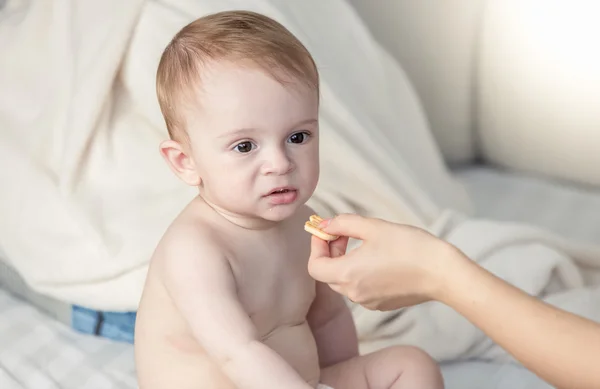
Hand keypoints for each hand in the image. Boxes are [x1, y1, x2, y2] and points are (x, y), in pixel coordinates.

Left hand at [307, 214, 459, 310]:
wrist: (443, 273)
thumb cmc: (410, 247)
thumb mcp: (373, 227)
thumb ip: (343, 223)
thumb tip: (324, 224)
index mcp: (348, 274)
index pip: (315, 266)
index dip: (317, 246)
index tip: (328, 232)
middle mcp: (354, 293)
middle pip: (327, 275)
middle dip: (331, 252)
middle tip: (345, 233)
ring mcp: (368, 302)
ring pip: (344, 282)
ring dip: (345, 262)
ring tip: (365, 244)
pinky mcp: (381, 304)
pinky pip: (361, 289)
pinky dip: (360, 273)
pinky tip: (379, 259)